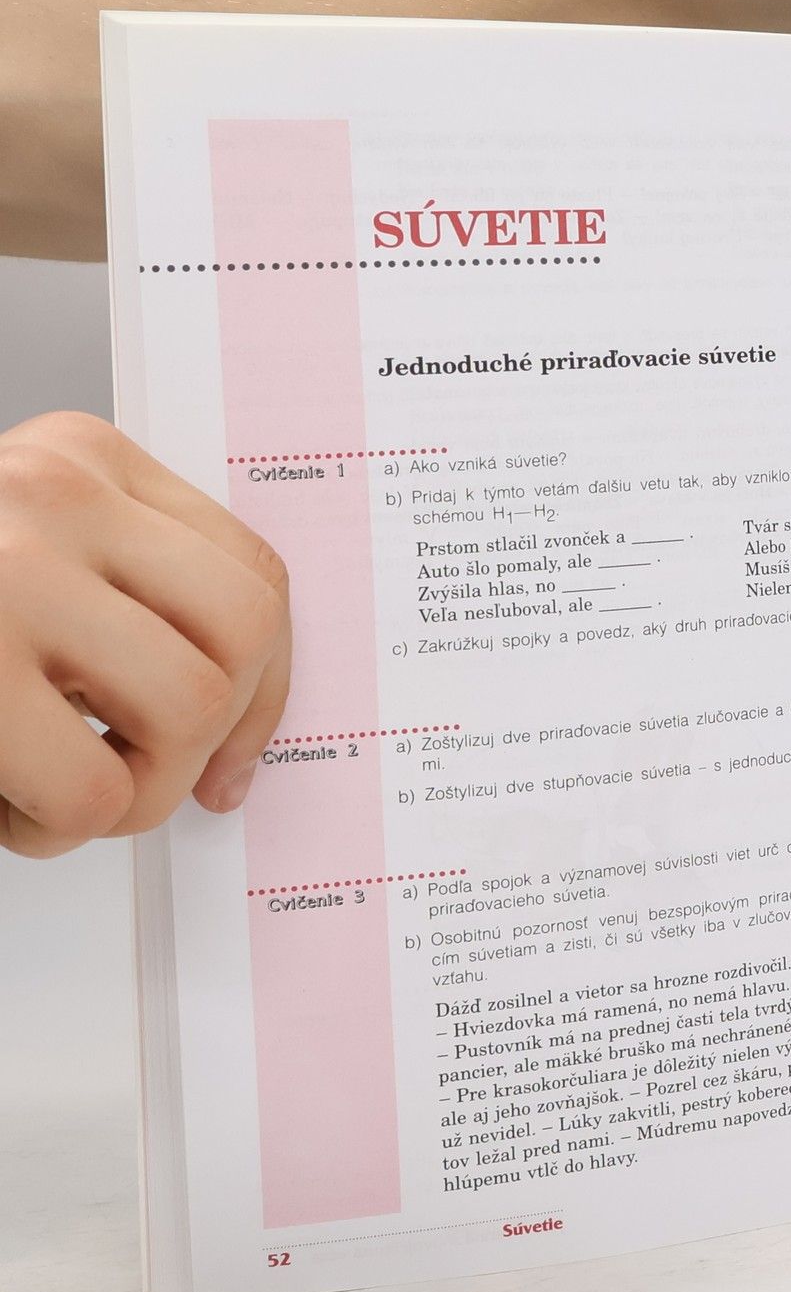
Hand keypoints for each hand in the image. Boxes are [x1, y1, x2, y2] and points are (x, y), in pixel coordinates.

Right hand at [0, 411, 289, 856]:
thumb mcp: (20, 560)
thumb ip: (120, 602)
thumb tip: (240, 739)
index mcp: (80, 460)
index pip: (254, 579)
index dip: (264, 692)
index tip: (224, 757)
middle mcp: (51, 494)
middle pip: (239, 643)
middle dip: (201, 743)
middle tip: (128, 778)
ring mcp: (4, 571)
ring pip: (186, 710)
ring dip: (130, 792)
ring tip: (52, 794)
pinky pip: (89, 789)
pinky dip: (52, 831)